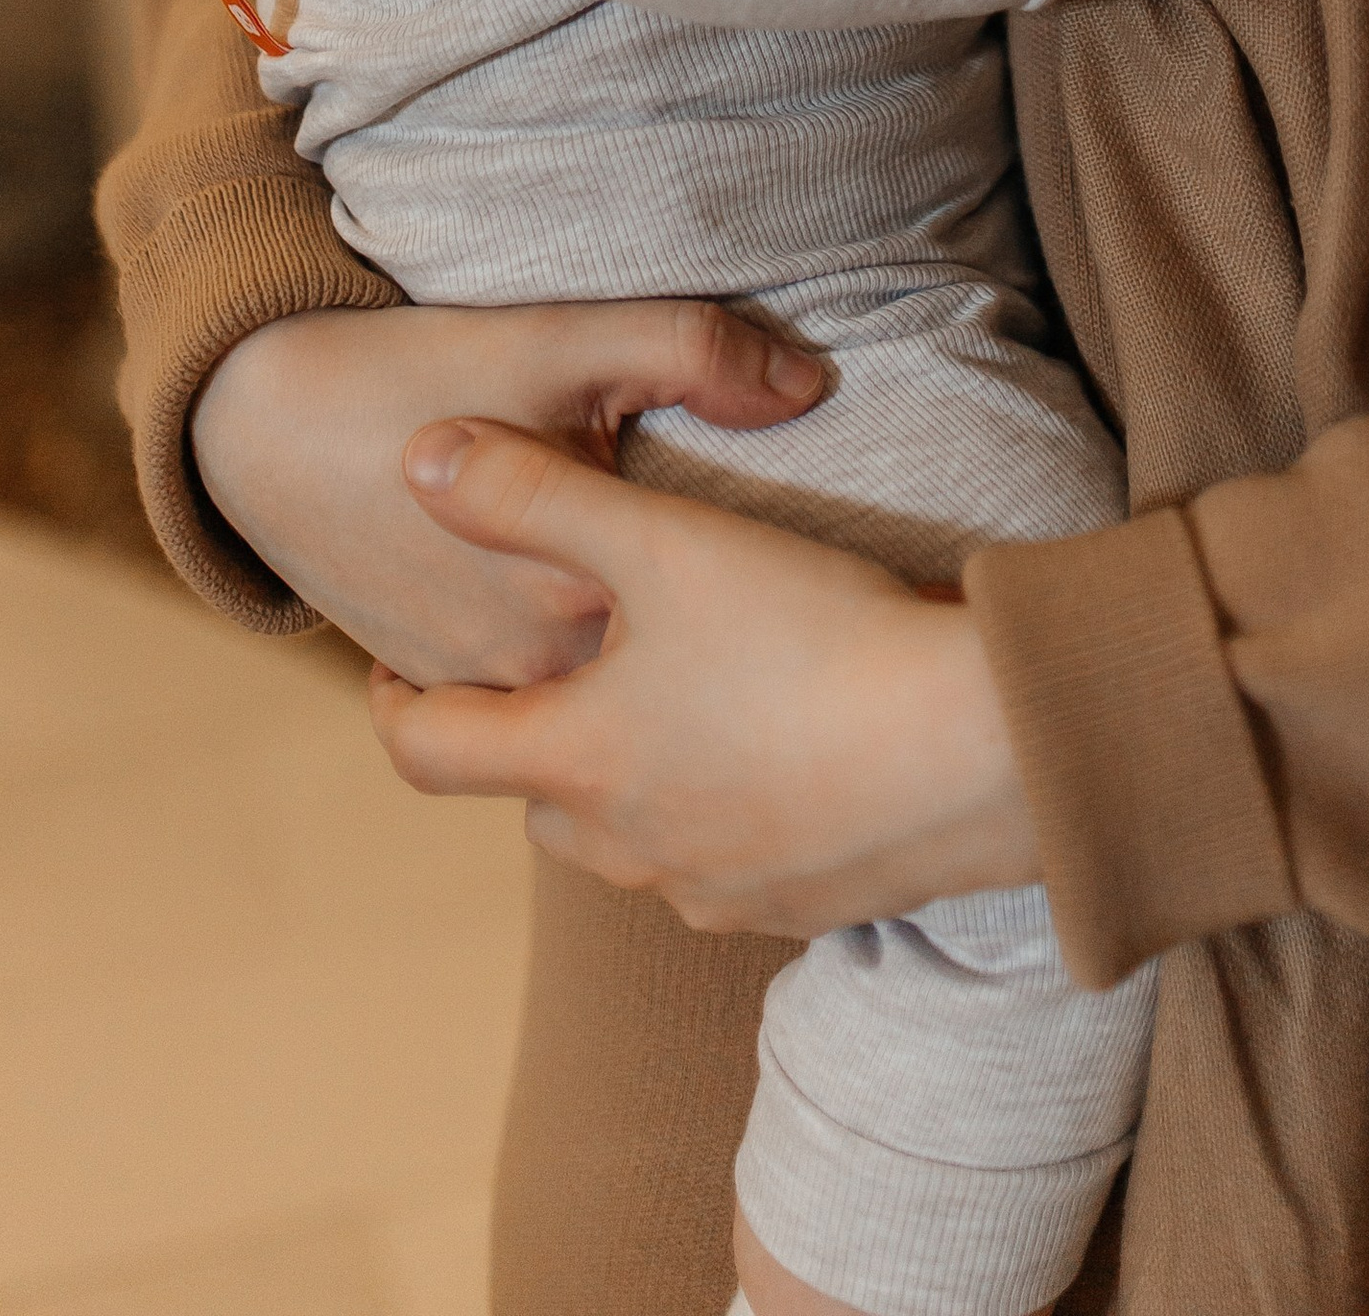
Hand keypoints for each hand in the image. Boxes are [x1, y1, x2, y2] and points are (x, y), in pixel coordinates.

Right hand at [191, 297, 825, 685]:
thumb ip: (695, 354)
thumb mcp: (570, 340)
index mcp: (579, 591)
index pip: (717, 626)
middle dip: (710, 643)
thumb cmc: (424, 367)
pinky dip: (570, 663)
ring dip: (641, 661)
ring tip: (699, 615)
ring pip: (595, 695)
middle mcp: (526, 665)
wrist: (259, 421)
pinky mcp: (431, 679)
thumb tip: (811, 387)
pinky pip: (529, 692)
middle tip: (760, 597)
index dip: (773, 597)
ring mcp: (472, 685)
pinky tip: (610, 616)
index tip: (811, 576)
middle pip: (661, 673)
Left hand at [368, 418, 1038, 934]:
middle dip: (531, 735)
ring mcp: (717, 889)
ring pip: (631, 836)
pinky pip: (725, 863)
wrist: (977, 751)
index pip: (433, 751)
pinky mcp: (799, 908)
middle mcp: (631, 849)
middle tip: (554, 665)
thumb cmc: (813, 638)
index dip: (393, 705)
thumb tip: (415, 459)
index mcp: (578, 762)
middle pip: (536, 796)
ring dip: (628, 776)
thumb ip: (533, 494)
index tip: (391, 670)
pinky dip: (722, 809)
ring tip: (667, 698)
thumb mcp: (663, 541)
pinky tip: (776, 746)